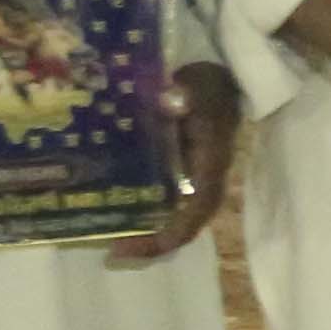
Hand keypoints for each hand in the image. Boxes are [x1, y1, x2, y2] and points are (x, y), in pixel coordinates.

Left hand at [117, 64, 239, 266]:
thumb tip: (172, 101)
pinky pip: (164, 200)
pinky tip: (115, 210)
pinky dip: (143, 212)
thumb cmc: (208, 85)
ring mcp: (192, 177)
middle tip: (117, 251)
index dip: (175, 231)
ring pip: (175, 215)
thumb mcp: (200, 86)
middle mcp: (204, 178)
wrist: (219, 78)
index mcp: (211, 163)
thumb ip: (185, 94)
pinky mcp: (179, 172)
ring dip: (147, 231)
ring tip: (111, 239)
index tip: (142, 244)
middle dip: (154, 241)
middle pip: (186, 222)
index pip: (199, 207)